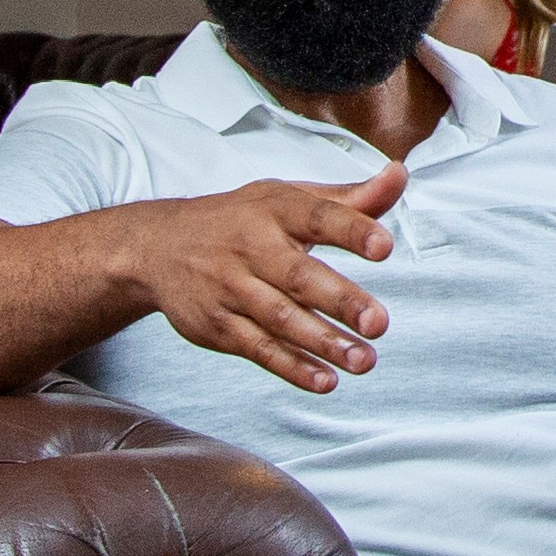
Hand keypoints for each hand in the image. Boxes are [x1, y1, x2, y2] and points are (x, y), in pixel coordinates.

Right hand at [103, 165, 404, 391]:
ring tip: (364, 361)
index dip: (352, 229)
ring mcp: (231, 289)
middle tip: (379, 323)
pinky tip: (325, 381)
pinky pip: (258, 348)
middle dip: (339, 300)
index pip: (318, 217)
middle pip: (298, 276)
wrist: (156, 247)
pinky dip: (291, 367)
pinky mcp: (218, 326)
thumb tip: (399, 175)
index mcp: (275, 210)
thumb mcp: (288, 198)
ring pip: (280, 318)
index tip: (384, 246)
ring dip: (322, 343)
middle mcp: (251, 248)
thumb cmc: (241, 220)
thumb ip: (350, 198)